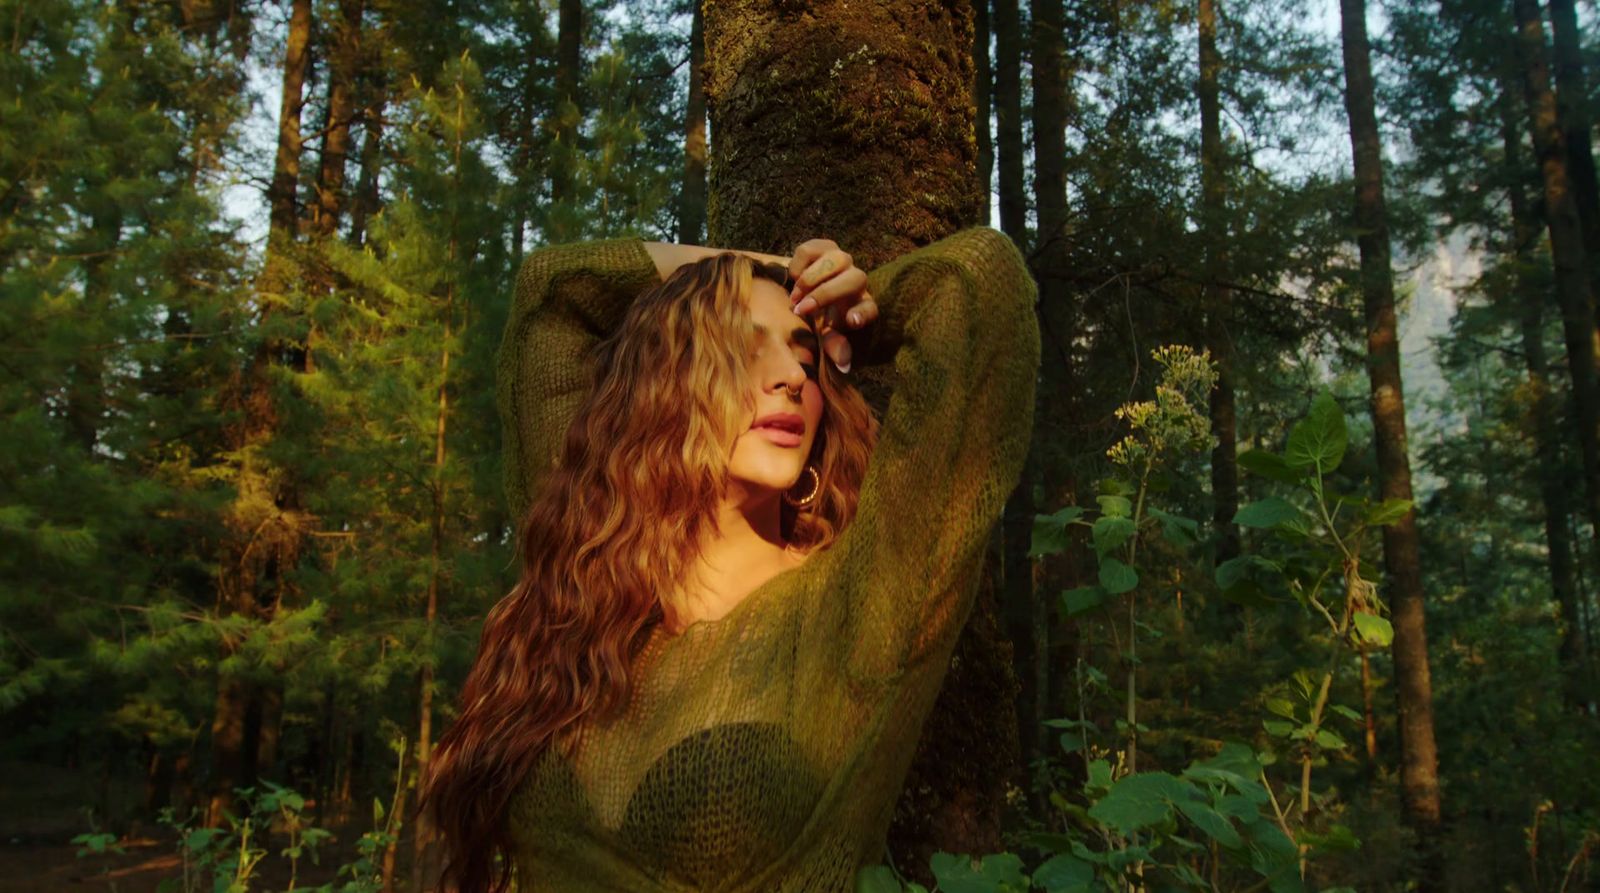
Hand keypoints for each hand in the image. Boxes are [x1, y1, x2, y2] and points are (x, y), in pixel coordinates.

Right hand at [788, 239, 877, 373]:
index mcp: (861, 305)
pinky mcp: (823, 246)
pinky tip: (793, 278)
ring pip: (836, 259)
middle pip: (855, 279)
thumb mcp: (825, 336)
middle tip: (800, 310)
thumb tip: (844, 365)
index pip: (870, 308)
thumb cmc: (819, 319)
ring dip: (811, 279)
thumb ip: (834, 347)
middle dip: (826, 294)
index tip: (851, 321)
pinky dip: (799, 264)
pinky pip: (812, 249)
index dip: (862, 313)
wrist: (805, 293)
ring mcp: (841, 260)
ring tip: (794, 297)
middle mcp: (856, 280)